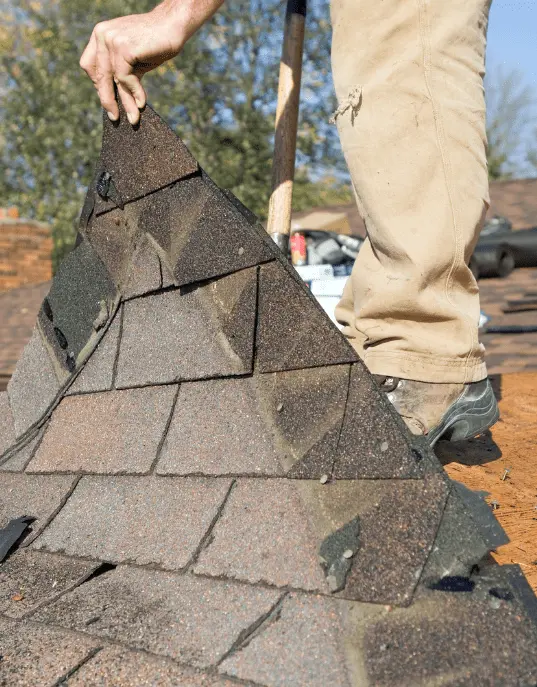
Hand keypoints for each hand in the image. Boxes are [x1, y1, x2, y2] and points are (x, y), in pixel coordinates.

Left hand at [80, 0, 223, 124]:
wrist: (173, 25)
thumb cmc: (156, 43)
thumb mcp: (134, 60)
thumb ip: (122, 73)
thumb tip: (117, 101)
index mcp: (100, 35)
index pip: (90, 66)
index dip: (98, 85)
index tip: (109, 99)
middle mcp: (102, 35)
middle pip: (98, 75)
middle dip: (107, 99)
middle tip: (114, 117)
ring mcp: (111, 40)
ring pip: (112, 79)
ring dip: (124, 102)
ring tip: (133, 118)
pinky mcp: (123, 48)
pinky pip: (124, 78)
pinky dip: (134, 93)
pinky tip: (142, 103)